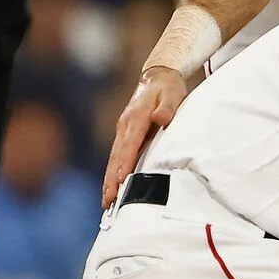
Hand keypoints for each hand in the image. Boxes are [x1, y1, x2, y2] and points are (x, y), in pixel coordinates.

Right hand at [102, 67, 187, 206]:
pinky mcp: (125, 135)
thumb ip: (167, 107)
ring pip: (114, 159)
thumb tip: (160, 118)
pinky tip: (112, 189)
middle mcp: (125, 125)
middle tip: (108, 200)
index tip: (120, 180)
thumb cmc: (168, 88)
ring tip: (106, 202)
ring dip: (109, 180)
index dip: (125, 162)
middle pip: (116, 156)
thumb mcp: (172, 93)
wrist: (157, 76)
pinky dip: (113, 173)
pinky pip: (117, 157)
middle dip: (111, 179)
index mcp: (137, 117)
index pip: (130, 143)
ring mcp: (123, 131)